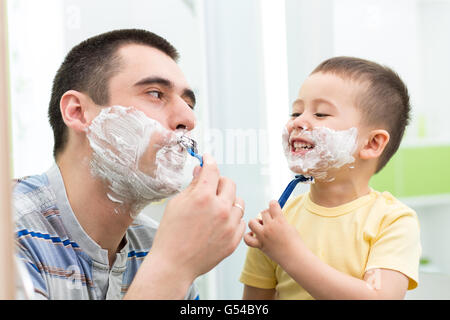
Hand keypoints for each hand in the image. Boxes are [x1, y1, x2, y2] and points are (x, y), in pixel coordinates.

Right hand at [149, 153, 245, 279]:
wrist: (174, 265)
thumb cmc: (170, 235)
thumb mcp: (176, 204)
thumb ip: (192, 186)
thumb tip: (200, 171)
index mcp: (202, 197)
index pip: (212, 169)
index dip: (209, 161)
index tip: (208, 159)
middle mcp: (220, 209)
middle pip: (229, 183)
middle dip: (219, 182)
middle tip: (210, 187)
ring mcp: (229, 225)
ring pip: (238, 202)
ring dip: (228, 201)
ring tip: (215, 209)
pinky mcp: (234, 239)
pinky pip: (240, 221)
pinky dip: (232, 219)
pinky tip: (220, 223)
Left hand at [244, 200, 301, 263]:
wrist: (295, 258)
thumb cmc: (295, 242)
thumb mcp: (290, 226)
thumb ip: (280, 219)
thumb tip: (272, 213)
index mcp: (280, 221)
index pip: (272, 204)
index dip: (273, 204)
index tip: (274, 208)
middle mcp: (270, 227)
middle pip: (263, 212)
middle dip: (267, 215)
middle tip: (272, 221)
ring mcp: (263, 236)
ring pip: (252, 222)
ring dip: (256, 223)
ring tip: (262, 227)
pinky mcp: (260, 245)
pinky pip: (247, 239)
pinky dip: (248, 236)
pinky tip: (254, 235)